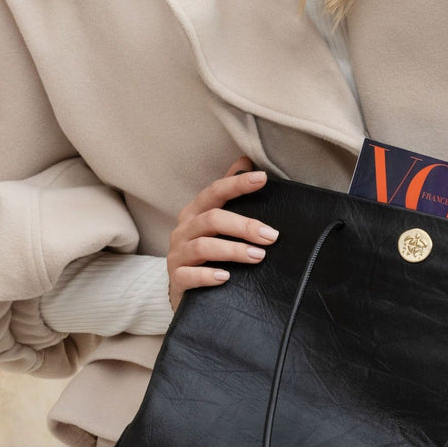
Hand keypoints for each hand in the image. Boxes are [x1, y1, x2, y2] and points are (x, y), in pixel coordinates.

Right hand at [167, 156, 276, 310]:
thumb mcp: (215, 219)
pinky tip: (226, 277)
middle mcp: (184, 229)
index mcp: (195, 211)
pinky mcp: (176, 279)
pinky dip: (208, 276)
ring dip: (233, 250)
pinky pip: (189, 276)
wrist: (182, 286)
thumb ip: (228, 191)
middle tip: (271, 236)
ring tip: (259, 256)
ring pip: (203, 246)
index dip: (238, 183)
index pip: (216, 191)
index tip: (262, 178)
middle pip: (213, 219)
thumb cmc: (205, 248)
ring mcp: (177, 254)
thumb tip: (246, 160)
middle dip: (244, 226)